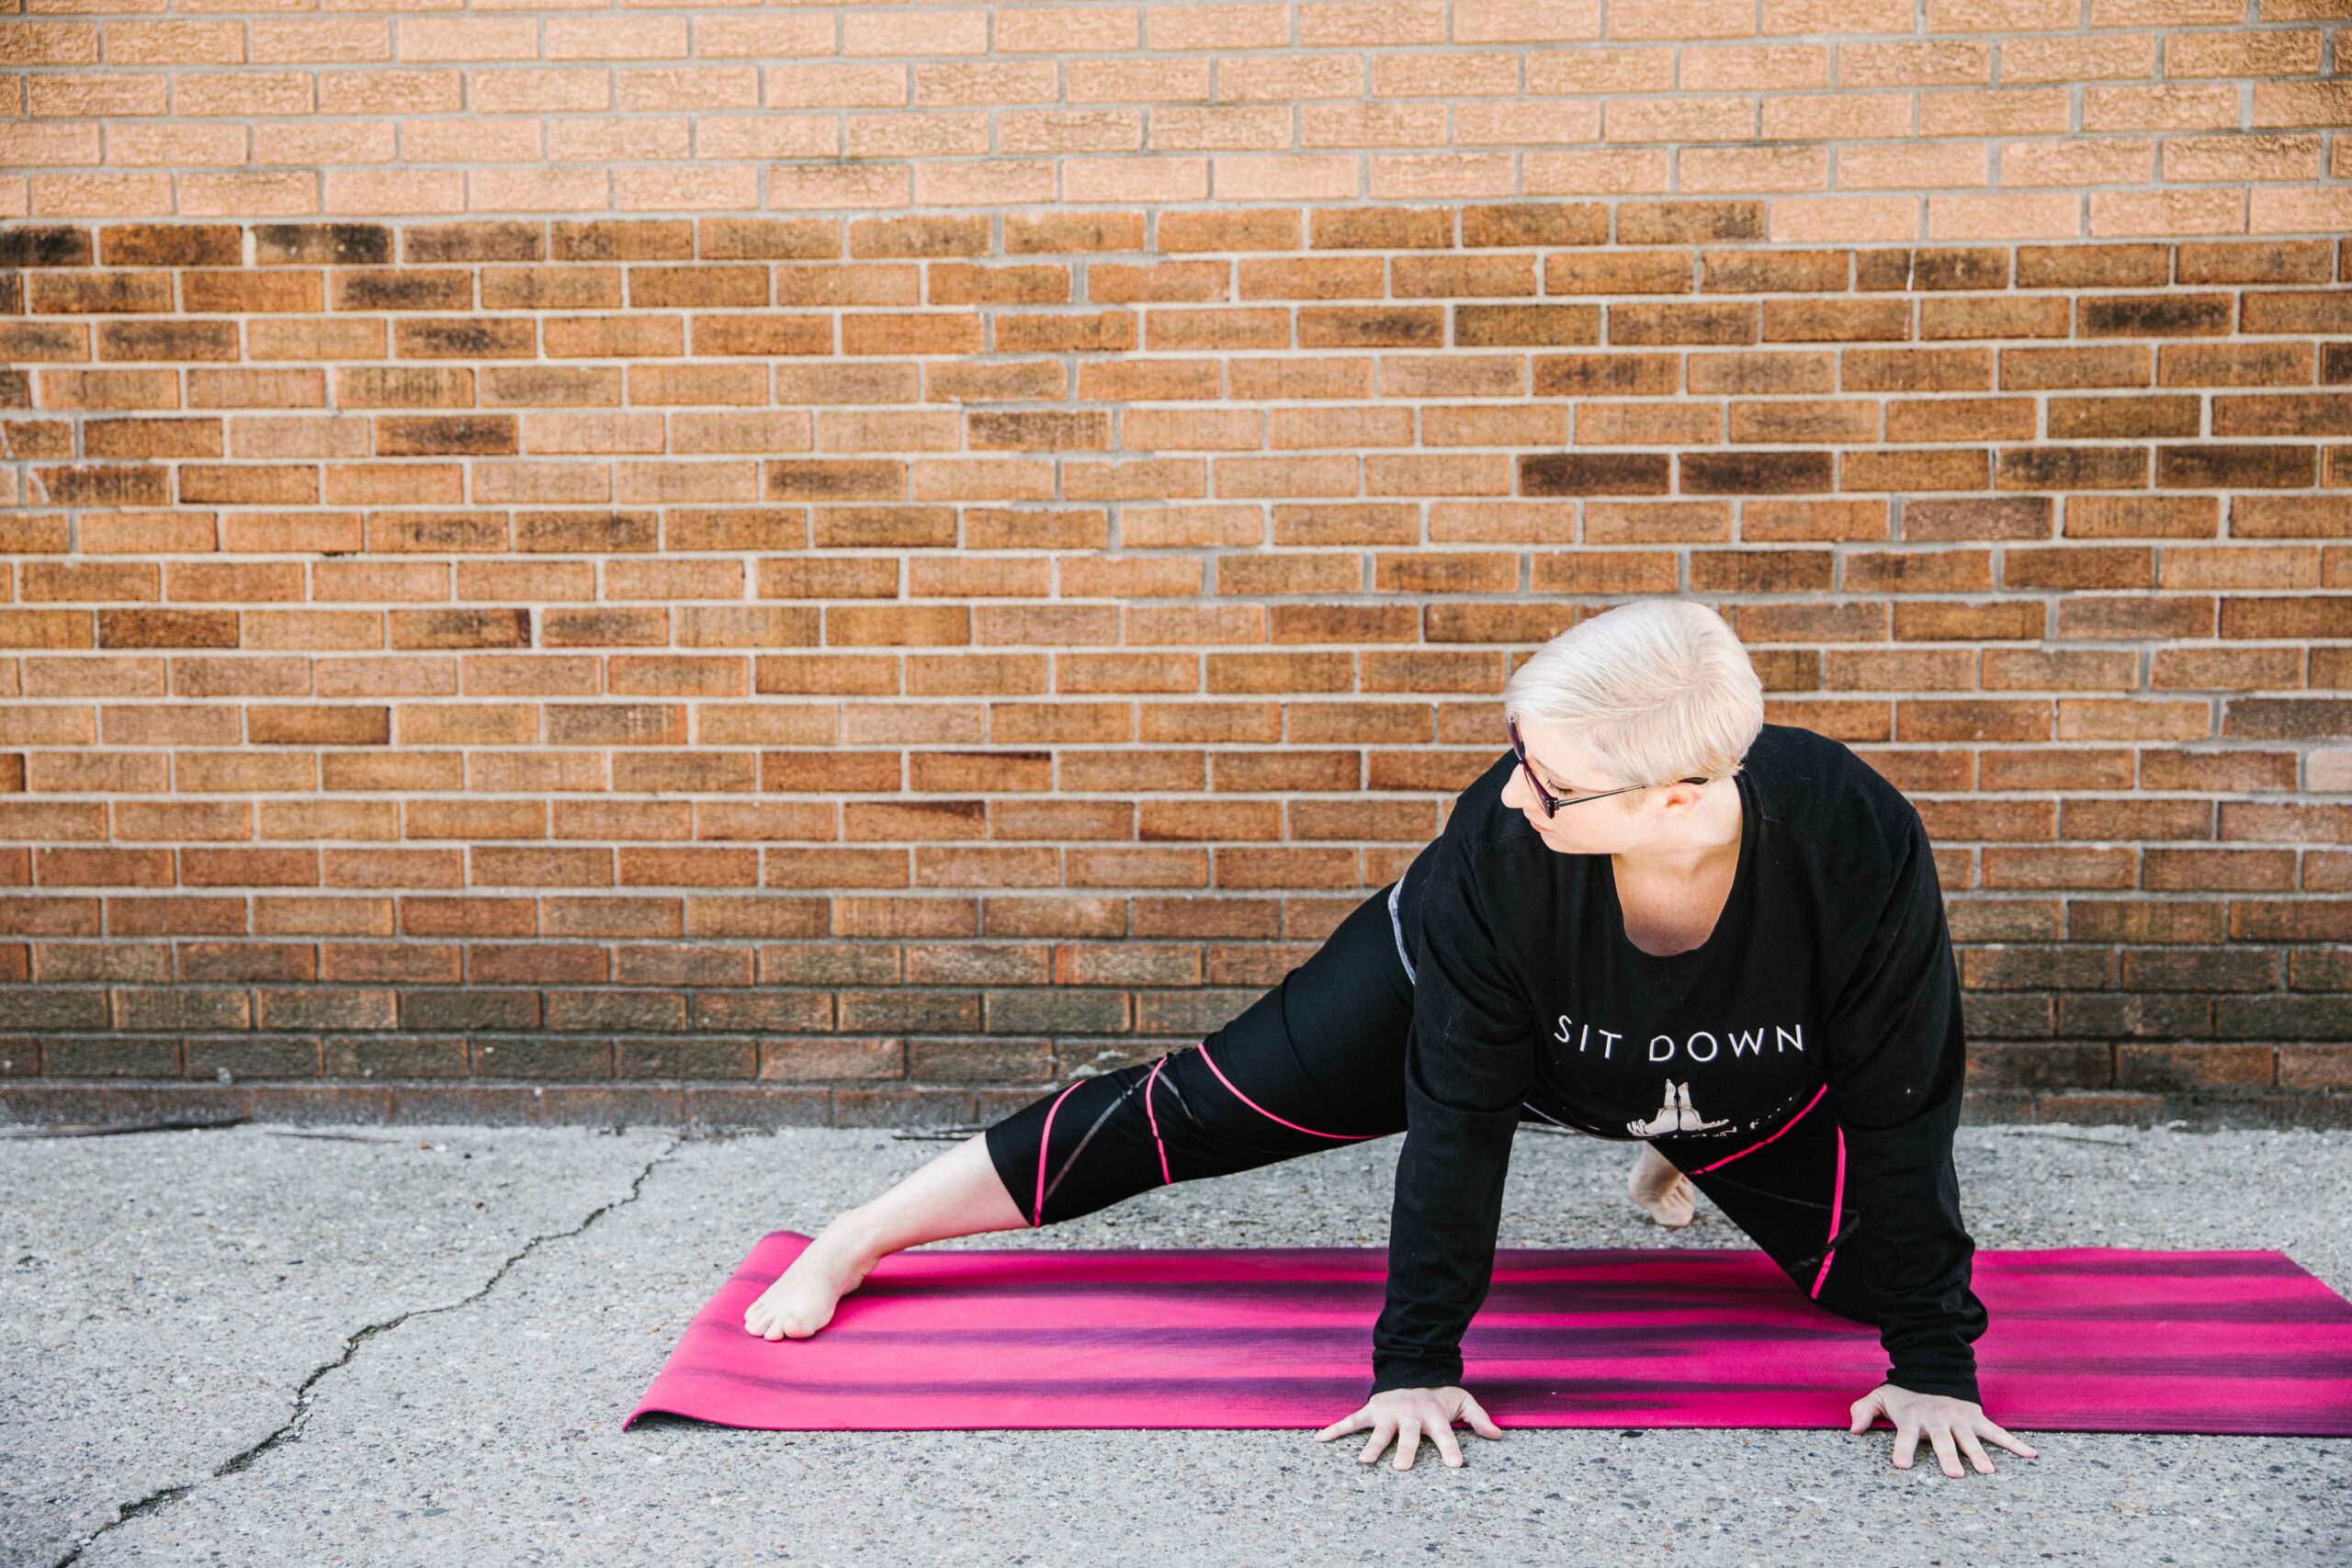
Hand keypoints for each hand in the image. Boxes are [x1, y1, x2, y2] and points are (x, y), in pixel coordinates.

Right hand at [1314, 1386, 1503, 1469]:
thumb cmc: (1439, 1395)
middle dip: (1405, 1450)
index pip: (1445, 1433)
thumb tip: (1499, 1436)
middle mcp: (1410, 1413)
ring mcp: (1388, 1411)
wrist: (1412, 1370)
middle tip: (1403, 1468)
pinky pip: (1351, 1420)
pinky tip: (1320, 1440)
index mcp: (1433, 1413)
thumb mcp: (1462, 1400)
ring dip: (1372, 1445)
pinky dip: (1335, 1429)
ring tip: (1364, 1462)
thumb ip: (1479, 1418)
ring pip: (1380, 1431)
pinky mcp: (1371, 1410)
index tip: (1455, 1466)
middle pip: (1408, 1434)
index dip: (1450, 1448)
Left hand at [1848, 1382, 2038, 1476]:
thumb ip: (1863, 1411)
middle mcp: (1937, 1419)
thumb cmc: (1904, 1395)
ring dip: (1979, 1454)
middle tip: (1954, 1474)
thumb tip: (1853, 1429)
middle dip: (1948, 1456)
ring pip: (1970, 1438)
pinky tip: (2031, 1456)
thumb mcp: (1879, 1398)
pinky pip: (1997, 1432)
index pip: (1905, 1435)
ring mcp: (1959, 1418)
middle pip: (1943, 1440)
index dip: (1902, 1449)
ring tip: (1988, 1472)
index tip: (1900, 1465)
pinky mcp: (1976, 1417)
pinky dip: (2014, 1443)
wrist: (1931, 1371)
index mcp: (1912, 1417)